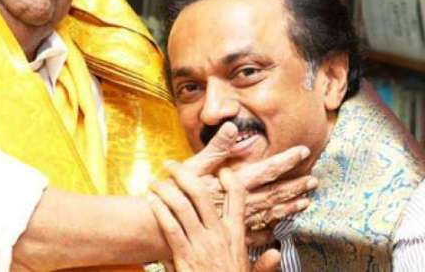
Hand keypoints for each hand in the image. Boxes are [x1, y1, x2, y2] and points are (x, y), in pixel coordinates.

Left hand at [149, 162, 279, 271]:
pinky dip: (159, 211)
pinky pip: (170, 227)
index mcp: (236, 236)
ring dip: (166, 190)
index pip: (238, 198)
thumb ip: (264, 265)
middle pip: (202, 194)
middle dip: (184, 175)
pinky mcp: (184, 256)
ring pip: (183, 206)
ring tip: (155, 182)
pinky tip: (151, 201)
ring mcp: (201, 245)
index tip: (219, 168)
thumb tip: (275, 253)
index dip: (229, 178)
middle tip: (171, 164)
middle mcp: (219, 236)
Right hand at [182, 123, 316, 239]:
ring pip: (270, 214)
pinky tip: (278, 230)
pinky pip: (257, 234)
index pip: (267, 170)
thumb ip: (216, 148)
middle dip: (295, 186)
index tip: (303, 152)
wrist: (163, 227)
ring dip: (288, 207)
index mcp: (235, 184)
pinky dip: (270, 230)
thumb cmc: (176, 195)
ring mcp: (239, 222)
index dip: (286, 161)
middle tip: (313, 181)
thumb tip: (233, 126)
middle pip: (275, 194)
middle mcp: (242, 204)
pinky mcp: (231, 236)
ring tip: (304, 202)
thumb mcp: (194, 167)